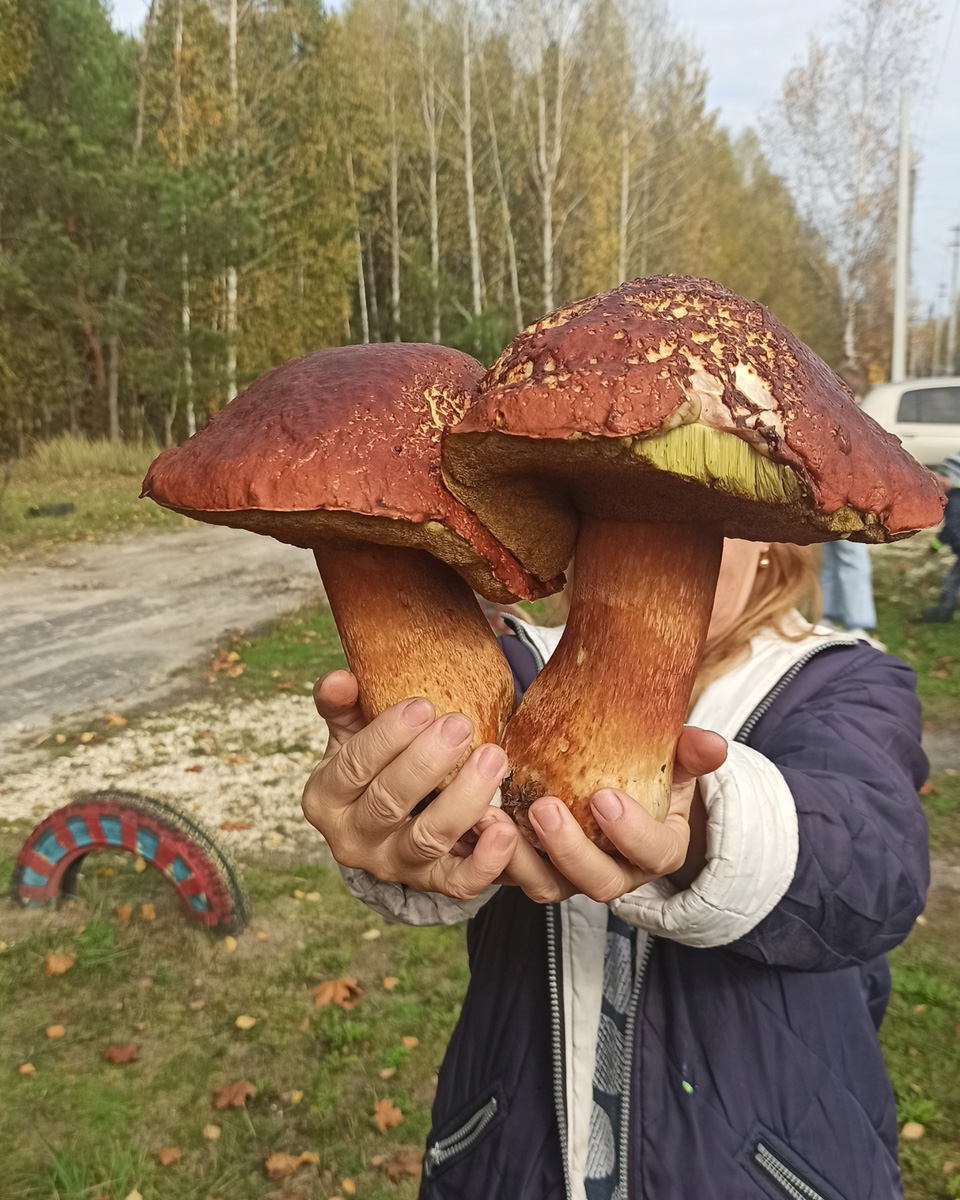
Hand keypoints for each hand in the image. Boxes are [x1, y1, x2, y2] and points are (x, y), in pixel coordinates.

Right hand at [301, 670, 519, 899]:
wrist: (386, 821)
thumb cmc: (371, 764)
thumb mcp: (349, 734)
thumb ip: (342, 705)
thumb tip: (340, 679)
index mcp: (325, 798)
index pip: (353, 766)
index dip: (387, 736)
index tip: (422, 705)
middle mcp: (352, 839)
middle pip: (389, 802)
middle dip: (427, 762)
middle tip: (460, 724)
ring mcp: (394, 865)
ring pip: (428, 839)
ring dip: (464, 798)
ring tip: (493, 757)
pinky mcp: (432, 884)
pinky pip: (460, 883)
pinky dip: (485, 862)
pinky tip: (505, 829)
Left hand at [490, 726, 727, 904]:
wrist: (616, 789)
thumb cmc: (649, 776)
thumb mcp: (675, 763)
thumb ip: (690, 753)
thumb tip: (715, 745)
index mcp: (657, 851)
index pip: (651, 853)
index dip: (630, 832)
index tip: (605, 797)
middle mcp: (616, 873)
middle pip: (596, 881)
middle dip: (568, 849)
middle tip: (543, 807)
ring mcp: (570, 876)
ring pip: (545, 885)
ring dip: (517, 857)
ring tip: (491, 815)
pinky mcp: (532, 869)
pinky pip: (508, 873)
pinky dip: (487, 851)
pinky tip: (470, 819)